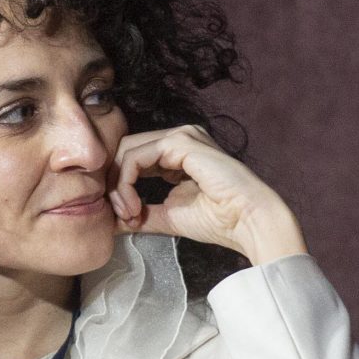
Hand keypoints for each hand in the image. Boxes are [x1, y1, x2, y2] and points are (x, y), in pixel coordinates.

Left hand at [107, 124, 309, 265]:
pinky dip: (126, 183)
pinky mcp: (180, 143)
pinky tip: (135, 207)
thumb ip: (140, 214)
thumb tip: (111, 221)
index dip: (119, 188)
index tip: (126, 219)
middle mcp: (177, 139)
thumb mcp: (167, 217)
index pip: (131, 158)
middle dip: (114, 185)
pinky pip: (135, 157)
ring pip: (126, 151)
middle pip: (124, 150)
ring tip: (129, 214)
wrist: (248, 221)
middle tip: (122, 216)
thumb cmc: (218, 220)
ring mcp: (180, 137)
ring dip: (118, 187)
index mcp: (176, 153)